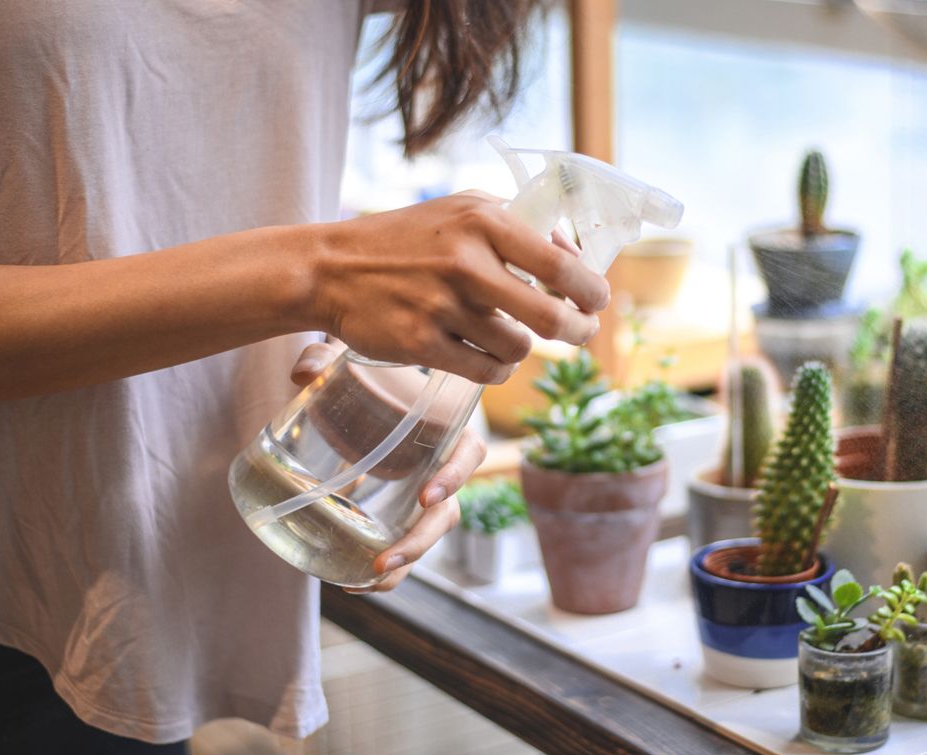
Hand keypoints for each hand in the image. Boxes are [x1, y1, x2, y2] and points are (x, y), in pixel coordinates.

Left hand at [290, 344, 486, 592]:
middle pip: (446, 515)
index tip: (427, 496)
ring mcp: (422, 497)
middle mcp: (442, 469)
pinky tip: (350, 585)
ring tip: (367, 579)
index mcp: (446, 428)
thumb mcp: (349, 362)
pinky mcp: (399, 514)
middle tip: (385, 559)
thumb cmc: (370, 375)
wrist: (363, 392)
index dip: (454, 476)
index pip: (468, 454)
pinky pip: (402, 549)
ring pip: (426, 538)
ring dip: (404, 564)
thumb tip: (301, 372)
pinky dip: (384, 574)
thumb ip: (324, 362)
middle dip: (419, 541)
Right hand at [312, 193, 607, 384]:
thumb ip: (518, 227)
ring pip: (517, 349)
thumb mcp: (461, 211)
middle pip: (550, 318)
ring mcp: (441, 305)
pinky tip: (484, 357)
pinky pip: (485, 371)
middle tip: (578, 332)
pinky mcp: (420, 343)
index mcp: (483, 220)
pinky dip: (494, 370)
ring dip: (520, 349)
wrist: (329, 268)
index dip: (591, 291)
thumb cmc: (406, 239)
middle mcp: (465, 261)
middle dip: (576, 332)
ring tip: (504, 337)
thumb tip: (576, 258)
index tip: (596, 301)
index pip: (561, 264)